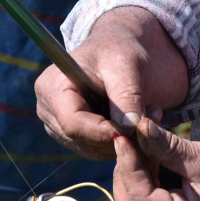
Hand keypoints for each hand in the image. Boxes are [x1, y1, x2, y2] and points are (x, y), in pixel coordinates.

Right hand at [35, 7, 187, 159]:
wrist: (119, 51)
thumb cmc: (119, 50)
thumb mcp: (126, 65)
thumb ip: (127, 96)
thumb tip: (129, 128)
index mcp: (53, 86)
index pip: (72, 123)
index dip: (103, 132)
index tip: (133, 131)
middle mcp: (48, 109)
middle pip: (80, 140)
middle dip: (116, 136)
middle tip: (151, 121)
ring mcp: (58, 124)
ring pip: (90, 149)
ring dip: (121, 140)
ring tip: (149, 116)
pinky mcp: (73, 135)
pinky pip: (96, 150)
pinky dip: (119, 142)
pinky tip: (136, 123)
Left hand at [112, 118, 199, 200]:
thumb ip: (167, 146)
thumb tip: (138, 127)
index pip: (139, 197)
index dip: (128, 163)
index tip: (123, 134)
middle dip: (127, 169)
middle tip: (132, 136)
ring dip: (135, 169)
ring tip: (144, 138)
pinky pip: (150, 198)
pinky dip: (147, 174)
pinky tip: (153, 150)